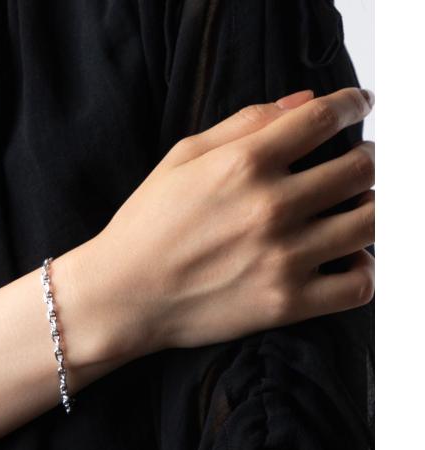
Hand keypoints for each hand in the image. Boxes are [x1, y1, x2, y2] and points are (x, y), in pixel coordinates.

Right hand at [63, 87, 374, 362]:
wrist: (123, 296)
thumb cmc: (146, 227)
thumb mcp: (181, 158)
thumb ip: (244, 124)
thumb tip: (304, 102)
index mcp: (243, 165)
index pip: (325, 119)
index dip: (352, 105)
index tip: (358, 108)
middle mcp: (270, 208)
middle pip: (361, 169)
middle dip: (366, 158)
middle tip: (357, 163)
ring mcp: (282, 258)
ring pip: (370, 223)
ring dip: (371, 208)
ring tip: (354, 209)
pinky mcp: (286, 303)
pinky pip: (358, 285)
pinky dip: (363, 268)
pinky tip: (346, 259)